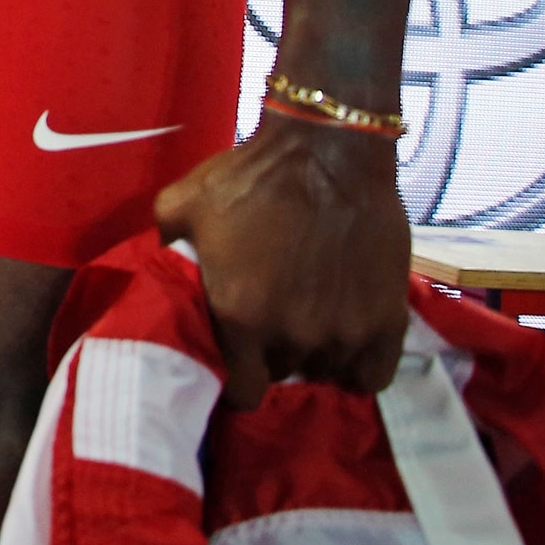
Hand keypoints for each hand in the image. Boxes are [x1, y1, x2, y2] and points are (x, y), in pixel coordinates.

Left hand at [154, 113, 408, 407]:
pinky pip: (374, 374)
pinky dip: (360, 364)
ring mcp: (343, 331)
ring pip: (327, 372)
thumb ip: (165, 248)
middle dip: (272, 356)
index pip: (242, 391)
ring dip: (316, 356)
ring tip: (309, 324)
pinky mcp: (387, 321)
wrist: (327, 152)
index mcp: (239, 315)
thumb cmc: (250, 177)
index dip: (238, 381)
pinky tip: (346, 339)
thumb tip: (157, 273)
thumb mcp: (182, 206)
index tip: (239, 364)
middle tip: (272, 327)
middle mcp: (292, 334)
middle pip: (282, 374)